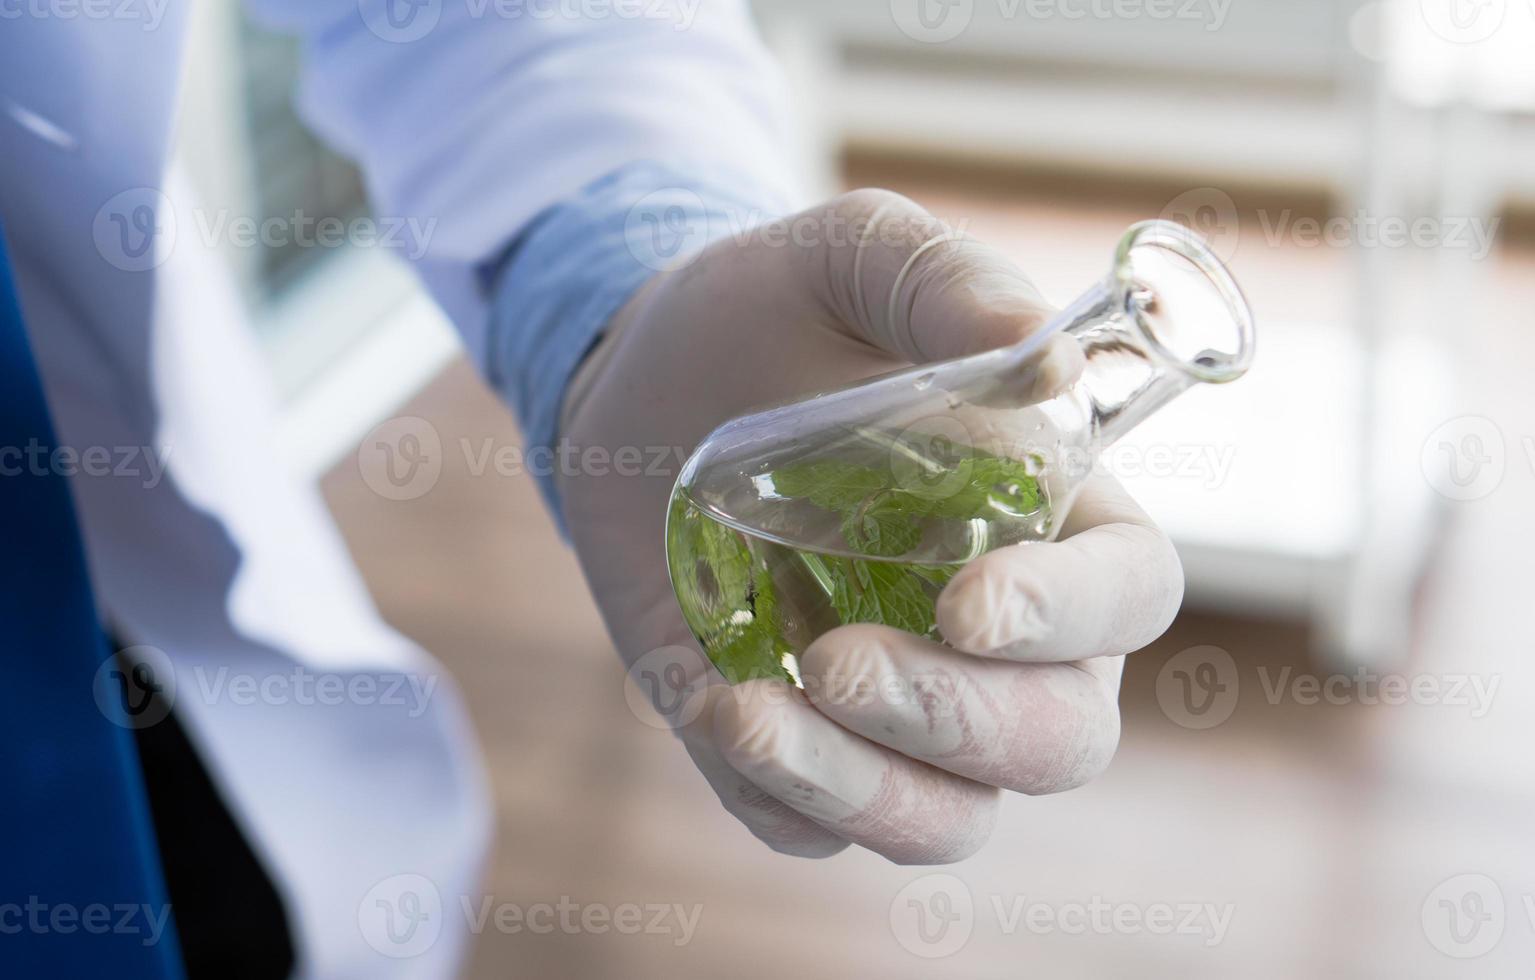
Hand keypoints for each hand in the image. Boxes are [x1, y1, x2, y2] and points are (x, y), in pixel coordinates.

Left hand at [556, 190, 1182, 862]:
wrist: (640, 379)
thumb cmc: (770, 311)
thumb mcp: (847, 257)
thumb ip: (942, 280)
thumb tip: (1048, 352)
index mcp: (1045, 512)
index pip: (1127, 593)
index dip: (1073, 615)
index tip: (972, 601)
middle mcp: (996, 632)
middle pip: (1059, 739)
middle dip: (960, 722)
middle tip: (839, 658)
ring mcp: (898, 699)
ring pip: (950, 817)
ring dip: (864, 786)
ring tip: (747, 711)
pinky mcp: (798, 741)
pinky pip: (818, 828)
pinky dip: (780, 797)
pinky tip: (713, 709)